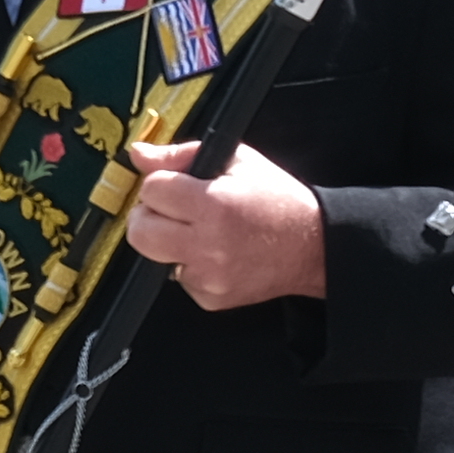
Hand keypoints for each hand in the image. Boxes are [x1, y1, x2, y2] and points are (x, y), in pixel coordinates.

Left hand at [125, 141, 331, 310]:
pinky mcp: (210, 298)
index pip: (151, 190)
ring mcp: (208, 276)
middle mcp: (208, 244)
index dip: (160, 183)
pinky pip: (179, 278)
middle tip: (171, 210)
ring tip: (196, 231)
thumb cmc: (280, 202)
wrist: (314, 248)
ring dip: (167, 241)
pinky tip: (215, 254)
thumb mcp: (239, 162)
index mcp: (214, 204)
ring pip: (154, 256)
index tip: (175, 186)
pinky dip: (189, 265)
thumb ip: (182, 155)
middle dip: (149, 215)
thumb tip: (139, 154)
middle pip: (140, 230)